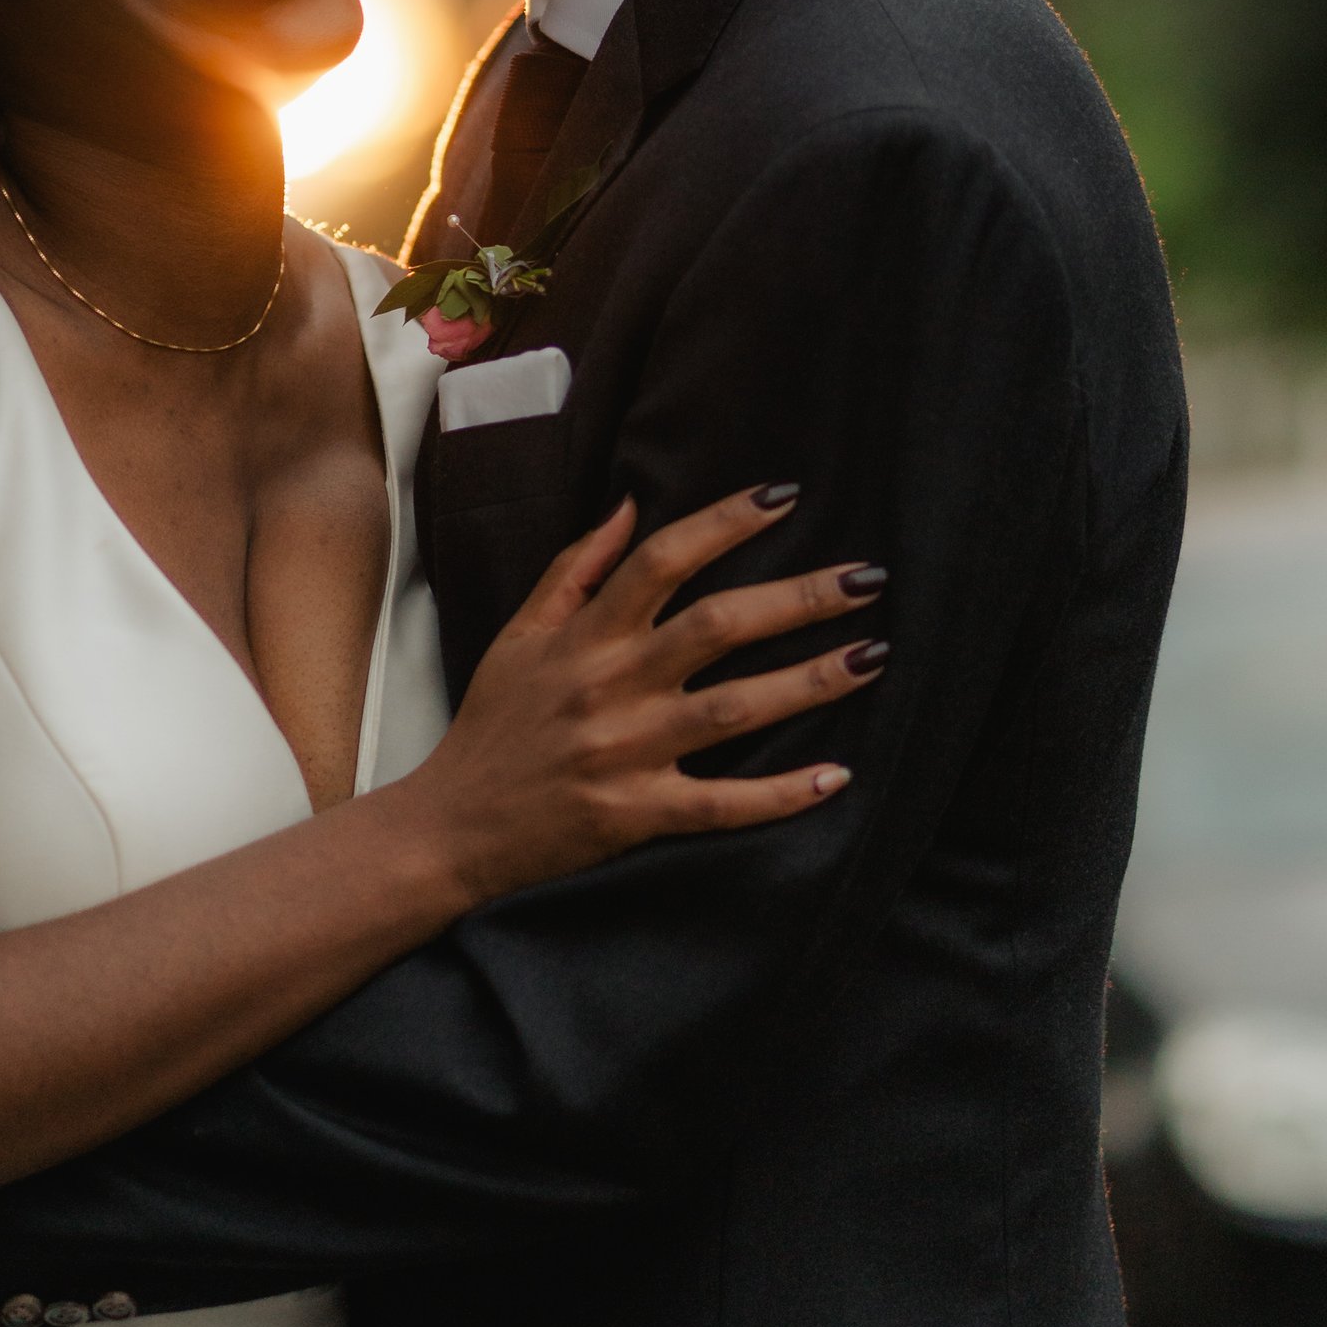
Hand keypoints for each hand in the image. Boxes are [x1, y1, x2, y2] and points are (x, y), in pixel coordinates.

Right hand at [411, 486, 882, 906]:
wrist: (453, 827)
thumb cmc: (493, 724)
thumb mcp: (520, 633)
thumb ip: (576, 568)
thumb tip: (629, 505)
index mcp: (584, 636)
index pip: (662, 559)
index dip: (725, 523)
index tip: (783, 498)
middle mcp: (610, 686)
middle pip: (718, 627)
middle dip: (799, 599)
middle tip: (867, 579)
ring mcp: (627, 753)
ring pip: (734, 710)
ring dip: (809, 682)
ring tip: (872, 658)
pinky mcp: (637, 815)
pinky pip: (722, 804)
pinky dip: (780, 794)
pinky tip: (836, 775)